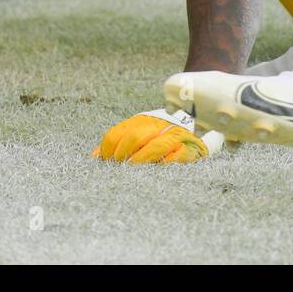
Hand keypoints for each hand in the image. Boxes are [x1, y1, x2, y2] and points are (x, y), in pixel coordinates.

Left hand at [93, 109, 219, 163]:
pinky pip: (179, 157)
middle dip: (124, 155)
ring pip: (156, 146)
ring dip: (142, 160)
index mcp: (142, 121)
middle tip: (118, 168)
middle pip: (135, 137)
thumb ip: (118, 143)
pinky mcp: (193, 149)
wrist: (199, 119)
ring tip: (133, 171)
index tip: (105, 162)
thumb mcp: (139, 132)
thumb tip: (93, 159)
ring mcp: (177, 136)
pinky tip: (158, 172)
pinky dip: (167, 164)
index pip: (118, 134)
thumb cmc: (161, 133)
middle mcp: (159, 125)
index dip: (108, 150)